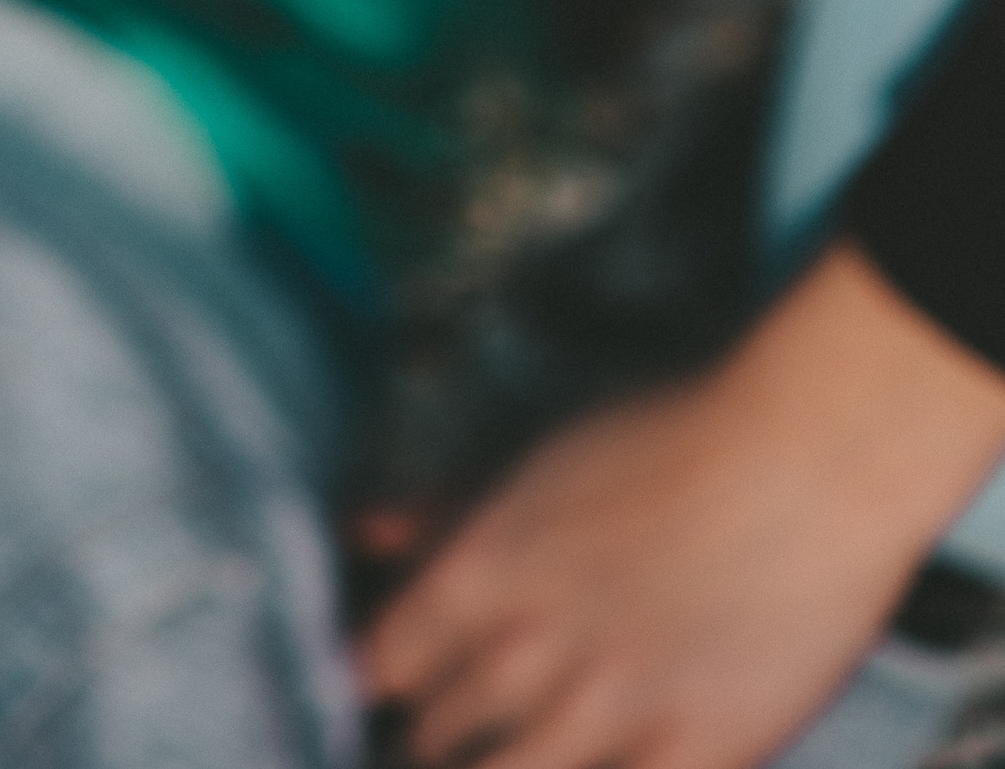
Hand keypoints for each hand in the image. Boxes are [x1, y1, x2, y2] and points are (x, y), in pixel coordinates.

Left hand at [358, 244, 1004, 768]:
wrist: (806, 461)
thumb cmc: (670, 435)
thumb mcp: (540, 456)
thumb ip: (447, 506)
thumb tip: (364, 531)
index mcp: (483, 572)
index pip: (383, 660)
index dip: (377, 680)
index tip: (381, 688)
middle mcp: (533, 652)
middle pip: (437, 733)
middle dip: (431, 739)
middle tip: (435, 739)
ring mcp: (615, 713)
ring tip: (496, 758)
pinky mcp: (700, 754)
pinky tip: (590, 768)